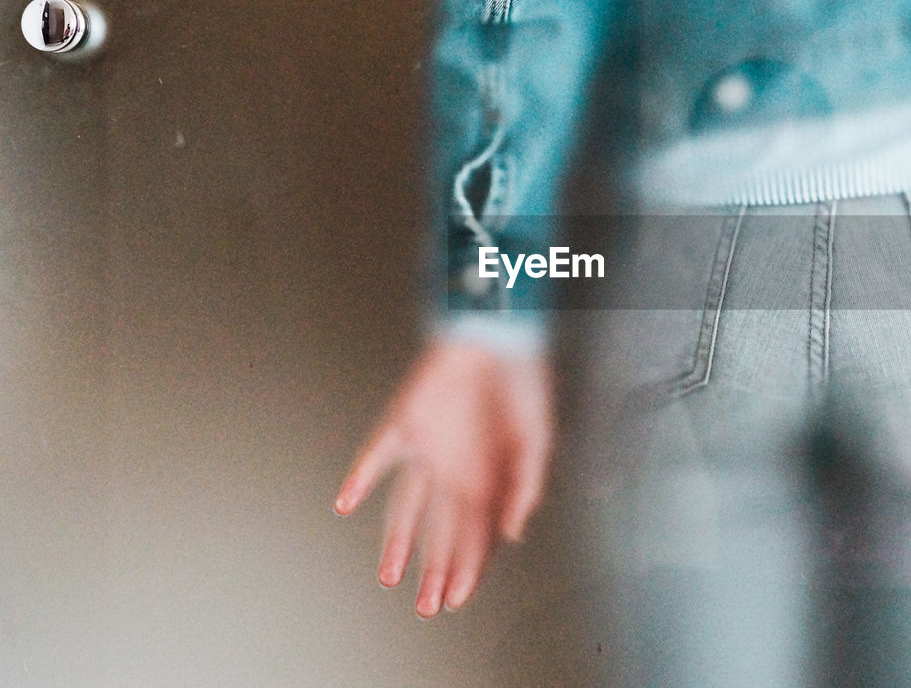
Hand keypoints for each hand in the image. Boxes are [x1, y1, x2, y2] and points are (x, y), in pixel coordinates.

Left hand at [334, 339, 552, 616]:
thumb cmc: (522, 381)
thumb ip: (524, 488)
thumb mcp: (537, 439)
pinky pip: (377, 456)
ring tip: (390, 575)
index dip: (468, 568)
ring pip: (408, 505)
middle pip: (442, 530)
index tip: (457, 597)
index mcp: (489, 475)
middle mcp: (456, 468)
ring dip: (398, 540)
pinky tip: (347, 503)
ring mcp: (428, 449)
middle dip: (436, 570)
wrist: (496, 332)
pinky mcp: (405, 423)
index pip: (475, 534)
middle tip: (427, 604)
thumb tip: (511, 531)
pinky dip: (361, 478)